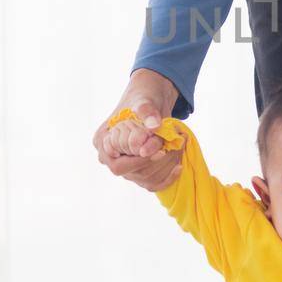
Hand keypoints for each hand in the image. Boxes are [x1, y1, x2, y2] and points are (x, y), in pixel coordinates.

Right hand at [93, 70, 182, 191]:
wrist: (153, 102)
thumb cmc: (143, 98)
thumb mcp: (144, 99)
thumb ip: (147, 111)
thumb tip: (154, 126)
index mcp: (103, 141)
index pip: (118, 164)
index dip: (140, 161)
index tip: (160, 151)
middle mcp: (111, 158)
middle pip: (134, 173)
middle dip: (157, 162)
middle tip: (174, 146)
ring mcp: (126, 166)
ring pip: (146, 179)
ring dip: (166, 166)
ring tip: (179, 147)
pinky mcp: (140, 171)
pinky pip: (153, 184)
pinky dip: (168, 177)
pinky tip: (179, 166)